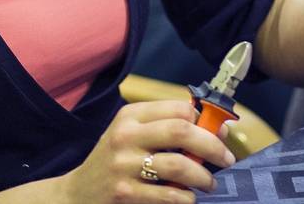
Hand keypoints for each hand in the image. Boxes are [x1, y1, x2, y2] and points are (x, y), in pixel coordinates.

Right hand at [58, 100, 234, 203]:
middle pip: (181, 131)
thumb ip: (167, 128)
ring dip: (203, 176)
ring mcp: (123, 165)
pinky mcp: (124, 193)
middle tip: (227, 159)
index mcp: (130, 116)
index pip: (178, 108)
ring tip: (210, 183)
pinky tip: (189, 198)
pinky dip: (185, 197)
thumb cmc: (114, 161)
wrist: (77, 194)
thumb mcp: (133, 135)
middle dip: (212, 145)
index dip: (205, 120)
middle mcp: (125, 136)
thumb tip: (218, 130)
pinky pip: (167, 195)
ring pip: (178, 165)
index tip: (219, 133)